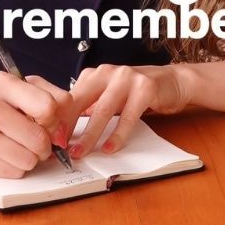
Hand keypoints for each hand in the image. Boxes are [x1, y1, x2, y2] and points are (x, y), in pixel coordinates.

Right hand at [0, 72, 73, 178]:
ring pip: (28, 160)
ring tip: (22, 146)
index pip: (47, 108)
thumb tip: (63, 130)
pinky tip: (8, 154)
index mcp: (2, 83)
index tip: (48, 121)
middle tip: (39, 140)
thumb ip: (52, 97)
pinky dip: (17, 167)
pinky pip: (12, 172)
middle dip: (46, 144)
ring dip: (32, 157)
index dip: (54, 119)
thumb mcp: (20, 85)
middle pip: (39, 139)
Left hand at [66, 64, 187, 159]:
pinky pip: (128, 116)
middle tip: (59, 149)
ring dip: (89, 135)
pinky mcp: (146, 87)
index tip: (51, 140)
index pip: (69, 98)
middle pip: (81, 102)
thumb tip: (62, 132)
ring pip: (102, 110)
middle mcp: (108, 72)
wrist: (173, 81)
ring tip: (80, 152)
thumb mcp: (109, 96)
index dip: (58, 120)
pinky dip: (117, 134)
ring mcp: (128, 77)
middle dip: (68, 127)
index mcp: (95, 74)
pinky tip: (110, 148)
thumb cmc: (137, 93)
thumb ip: (89, 107)